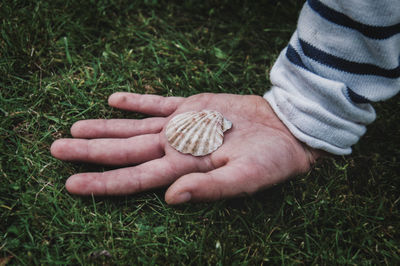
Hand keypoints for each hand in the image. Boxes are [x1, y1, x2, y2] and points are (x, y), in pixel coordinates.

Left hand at [51, 92, 320, 203]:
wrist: (288, 130)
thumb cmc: (272, 160)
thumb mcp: (245, 179)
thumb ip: (208, 188)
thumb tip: (170, 199)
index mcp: (185, 168)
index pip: (136, 178)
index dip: (105, 182)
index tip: (72, 184)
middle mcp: (177, 148)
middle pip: (126, 151)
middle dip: (91, 152)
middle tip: (55, 150)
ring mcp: (182, 126)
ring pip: (135, 127)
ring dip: (105, 128)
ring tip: (74, 130)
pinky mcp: (193, 106)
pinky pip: (158, 104)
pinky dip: (137, 101)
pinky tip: (113, 100)